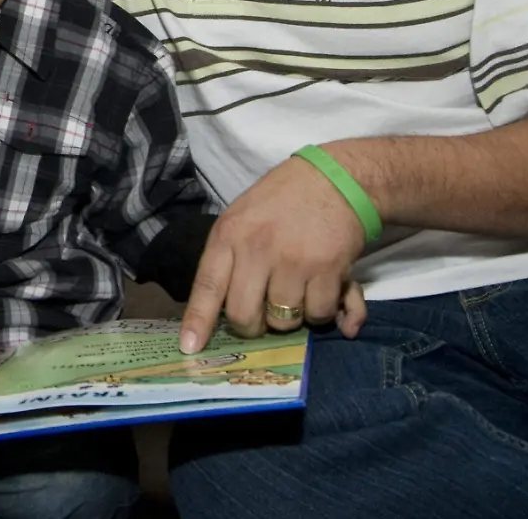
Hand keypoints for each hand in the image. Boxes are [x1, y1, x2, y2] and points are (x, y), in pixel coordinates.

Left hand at [180, 154, 370, 352]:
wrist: (337, 179)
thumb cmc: (283, 201)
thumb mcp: (242, 218)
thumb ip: (230, 259)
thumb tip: (217, 311)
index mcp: (229, 235)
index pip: (206, 286)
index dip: (198, 321)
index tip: (190, 348)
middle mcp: (257, 249)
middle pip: (244, 316)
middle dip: (253, 326)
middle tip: (262, 316)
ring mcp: (293, 261)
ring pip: (283, 321)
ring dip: (290, 317)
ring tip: (296, 292)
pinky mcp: (328, 269)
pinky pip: (318, 314)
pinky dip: (322, 312)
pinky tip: (322, 289)